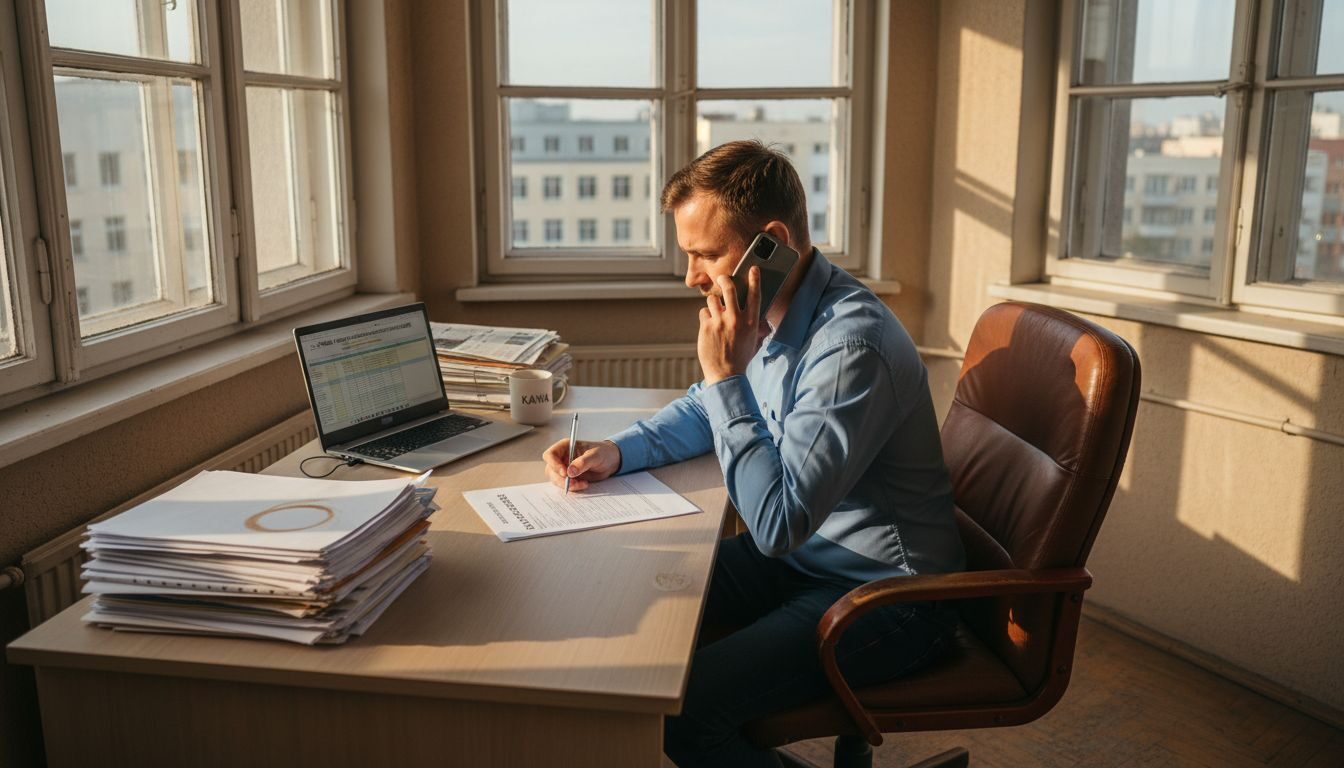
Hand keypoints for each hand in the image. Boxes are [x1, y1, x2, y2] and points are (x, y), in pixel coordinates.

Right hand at [543, 439, 621, 491]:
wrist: (611, 461)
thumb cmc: (603, 452)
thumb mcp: (595, 455)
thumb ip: (582, 462)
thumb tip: (570, 472)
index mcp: (565, 447)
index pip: (550, 455)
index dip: (554, 464)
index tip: (564, 473)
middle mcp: (562, 458)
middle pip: (551, 470)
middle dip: (561, 479)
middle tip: (573, 483)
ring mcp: (565, 468)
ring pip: (556, 479)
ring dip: (567, 485)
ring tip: (582, 484)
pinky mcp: (570, 478)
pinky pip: (565, 485)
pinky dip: (573, 487)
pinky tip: (584, 484)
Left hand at [698, 267, 761, 384]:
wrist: (726, 375)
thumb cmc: (741, 358)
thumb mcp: (754, 340)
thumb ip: (756, 326)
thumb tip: (760, 316)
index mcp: (751, 322)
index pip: (755, 295)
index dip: (754, 279)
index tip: (753, 269)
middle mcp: (736, 319)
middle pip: (729, 288)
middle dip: (725, 280)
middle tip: (722, 278)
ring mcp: (720, 322)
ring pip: (713, 299)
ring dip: (714, 304)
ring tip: (716, 313)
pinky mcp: (706, 327)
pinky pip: (704, 312)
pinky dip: (706, 317)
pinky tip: (709, 327)